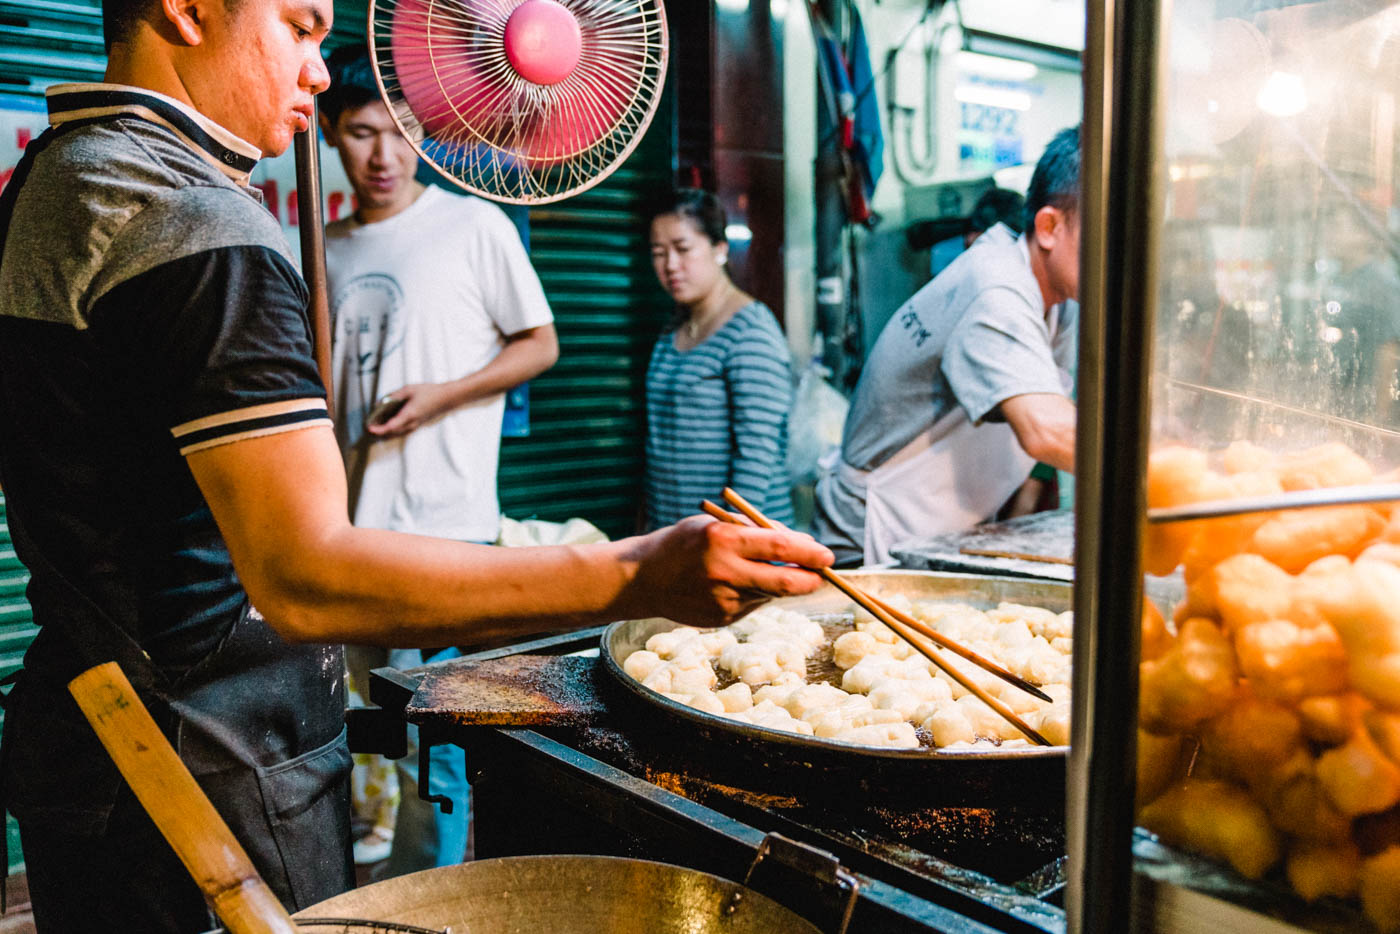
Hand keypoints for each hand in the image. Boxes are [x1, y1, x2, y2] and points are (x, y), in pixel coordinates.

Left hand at [366, 383, 453, 438]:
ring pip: (398, 433)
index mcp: (409, 414)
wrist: (447, 398)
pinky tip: (389, 424)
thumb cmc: (429, 392)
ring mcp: (416, 425)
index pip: (391, 426)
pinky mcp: (418, 424)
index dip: (379, 429)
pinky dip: (394, 430)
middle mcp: (412, 423)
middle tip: (369, 427)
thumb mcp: (409, 389)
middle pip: (392, 432)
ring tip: (377, 426)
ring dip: (386, 432)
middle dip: (380, 431)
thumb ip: (394, 396)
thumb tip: (381, 402)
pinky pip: (403, 431)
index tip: (369, 428)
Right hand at [622, 516, 833, 626]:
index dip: (810, 553)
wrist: (642, 578)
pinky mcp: (722, 618)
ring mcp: (723, 599)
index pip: (781, 548)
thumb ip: (756, 533)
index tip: (827, 555)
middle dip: (811, 579)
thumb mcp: (716, 524)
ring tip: (755, 569)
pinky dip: (755, 593)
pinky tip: (732, 585)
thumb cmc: (684, 543)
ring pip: (771, 593)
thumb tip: (801, 545)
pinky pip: (754, 604)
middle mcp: (725, 571)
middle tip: (822, 573)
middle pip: (785, 582)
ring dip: (779, 583)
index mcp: (723, 539)